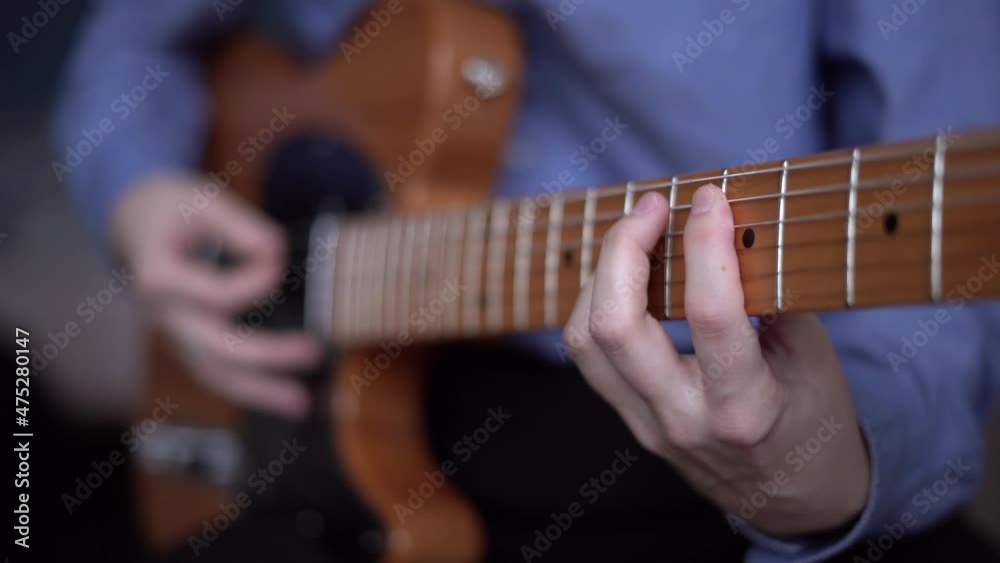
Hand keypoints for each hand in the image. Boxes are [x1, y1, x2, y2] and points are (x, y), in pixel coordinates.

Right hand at [113, 172, 321, 416]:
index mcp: (159, 278)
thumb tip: (275, 256)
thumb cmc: (175, 209)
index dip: (257, 277)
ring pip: (215, 375)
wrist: (136, 222)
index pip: (217, 295)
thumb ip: (241, 226)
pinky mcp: (188, 343)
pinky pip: (218, 373)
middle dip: (266, 355)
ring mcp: (173, 334)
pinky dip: (251, 388)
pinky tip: (287, 399)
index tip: (274, 251)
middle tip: (314, 352)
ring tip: (303, 406)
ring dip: (260, 392)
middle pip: (215, 349)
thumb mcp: (204, 200)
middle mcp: (163, 315)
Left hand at [564, 185, 870, 534]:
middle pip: (614, 327)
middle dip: (622, 249)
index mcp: (745, 408)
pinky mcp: (630, 421)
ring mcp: (647, 425)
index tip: (709, 198)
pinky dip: (595, 305)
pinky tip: (623, 276)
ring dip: (600, 274)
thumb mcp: (815, 359)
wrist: (795, 499)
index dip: (705, 243)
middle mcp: (683, 419)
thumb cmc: (814, 420)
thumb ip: (773, 297)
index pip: (711, 314)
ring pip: (585, 340)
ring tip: (634, 235)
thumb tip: (733, 227)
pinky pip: (589, 356)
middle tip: (652, 205)